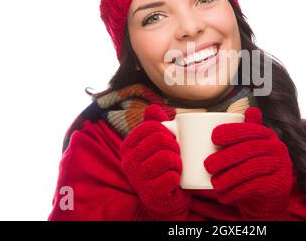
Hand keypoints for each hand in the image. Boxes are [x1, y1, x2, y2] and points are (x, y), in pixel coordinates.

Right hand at [120, 104, 190, 219]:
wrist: (166, 197)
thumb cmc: (161, 165)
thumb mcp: (157, 142)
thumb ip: (155, 123)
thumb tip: (153, 108)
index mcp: (128, 146)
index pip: (151, 126)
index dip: (167, 131)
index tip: (171, 140)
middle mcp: (128, 162)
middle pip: (159, 140)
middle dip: (174, 145)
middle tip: (176, 154)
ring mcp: (138, 179)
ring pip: (166, 157)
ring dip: (177, 161)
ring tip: (175, 166)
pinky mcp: (150, 193)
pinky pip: (171, 177)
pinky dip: (178, 176)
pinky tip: (174, 180)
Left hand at [204, 107, 292, 219]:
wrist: (268, 197)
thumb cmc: (251, 167)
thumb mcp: (247, 148)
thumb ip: (244, 130)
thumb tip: (250, 108)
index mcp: (267, 135)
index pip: (250, 129)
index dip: (232, 131)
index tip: (213, 137)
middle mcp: (278, 147)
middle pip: (249, 150)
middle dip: (226, 157)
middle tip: (207, 165)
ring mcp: (281, 166)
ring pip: (252, 168)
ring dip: (230, 177)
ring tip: (214, 183)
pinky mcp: (279, 184)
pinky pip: (256, 186)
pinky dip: (237, 191)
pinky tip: (225, 196)